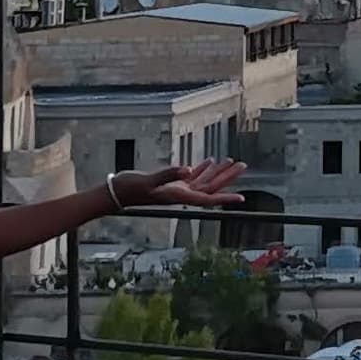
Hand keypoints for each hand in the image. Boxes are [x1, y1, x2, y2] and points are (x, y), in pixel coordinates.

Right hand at [106, 160, 246, 211]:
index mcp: (179, 196)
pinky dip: (202, 169)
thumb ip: (169, 175)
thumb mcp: (149, 180)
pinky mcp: (171, 183)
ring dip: (218, 172)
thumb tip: (189, 170)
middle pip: (210, 187)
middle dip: (228, 178)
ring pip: (204, 181)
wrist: (117, 192)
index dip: (225, 197)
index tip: (242, 198)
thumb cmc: (131, 188)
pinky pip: (191, 177)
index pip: (207, 198)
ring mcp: (177, 189)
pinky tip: (210, 161)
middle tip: (243, 165)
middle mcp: (182, 194)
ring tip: (233, 161)